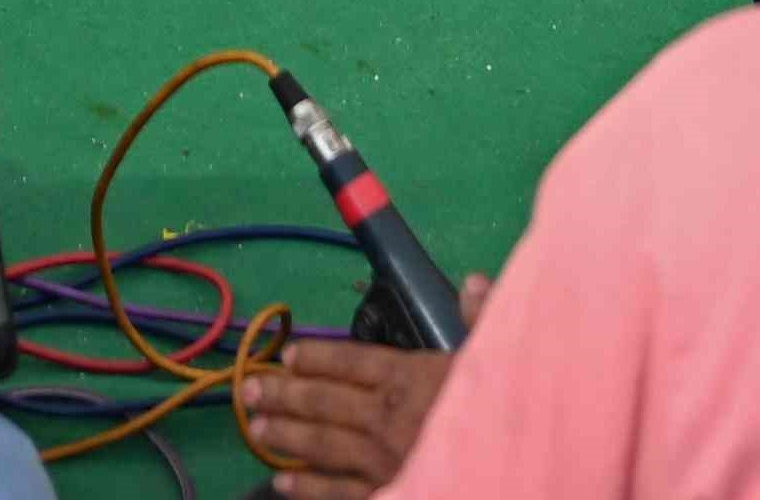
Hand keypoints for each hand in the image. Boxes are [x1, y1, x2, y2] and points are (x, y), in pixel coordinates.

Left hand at [227, 278, 488, 499]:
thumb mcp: (500, 361)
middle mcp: (387, 418)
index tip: (289, 356)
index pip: (351, 361)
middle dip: (283, 393)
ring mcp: (383, 461)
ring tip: (255, 425)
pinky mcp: (389, 494)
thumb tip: (473, 281)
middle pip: (323, 400)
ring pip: (321, 443)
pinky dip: (307, 486)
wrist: (511, 470)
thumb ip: (484, 320)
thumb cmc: (507, 416)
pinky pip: (338, 492)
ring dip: (284, 433)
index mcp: (410, 378)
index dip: (316, 357)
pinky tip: (282, 480)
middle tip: (249, 387)